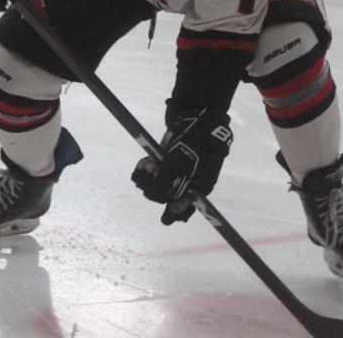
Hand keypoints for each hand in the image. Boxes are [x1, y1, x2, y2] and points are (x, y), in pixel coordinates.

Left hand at [131, 106, 232, 224]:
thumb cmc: (190, 149)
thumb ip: (163, 187)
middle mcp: (187, 181)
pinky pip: (154, 169)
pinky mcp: (167, 159)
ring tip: (148, 165)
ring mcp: (176, 170)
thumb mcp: (177, 170)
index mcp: (197, 188)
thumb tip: (153, 196)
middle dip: (155, 188)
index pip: (184, 208)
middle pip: (166, 195)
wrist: (195, 123)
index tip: (166, 220)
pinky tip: (145, 161)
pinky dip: (146, 166)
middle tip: (152, 174)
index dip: (173, 214)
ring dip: (148, 175)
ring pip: (157, 182)